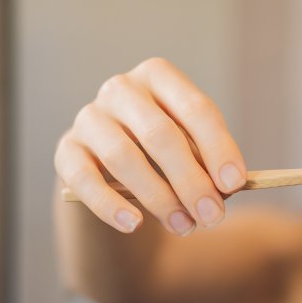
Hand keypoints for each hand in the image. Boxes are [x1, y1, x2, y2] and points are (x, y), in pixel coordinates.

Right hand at [54, 57, 246, 234]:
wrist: (113, 166)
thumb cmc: (166, 152)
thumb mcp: (192, 149)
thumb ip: (209, 163)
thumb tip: (228, 188)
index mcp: (161, 77)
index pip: (195, 109)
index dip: (218, 147)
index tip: (235, 184)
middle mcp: (122, 89)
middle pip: (160, 134)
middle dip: (191, 180)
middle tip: (213, 216)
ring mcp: (89, 117)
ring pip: (124, 158)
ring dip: (158, 197)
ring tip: (184, 225)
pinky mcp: (66, 149)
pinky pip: (85, 179)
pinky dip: (110, 205)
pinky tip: (135, 225)